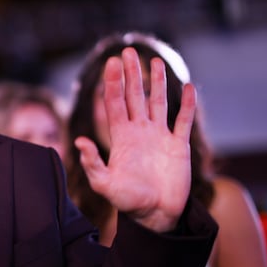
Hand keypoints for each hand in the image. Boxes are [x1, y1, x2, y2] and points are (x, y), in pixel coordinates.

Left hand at [74, 47, 195, 231]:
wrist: (154, 215)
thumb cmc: (127, 201)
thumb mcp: (104, 184)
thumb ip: (92, 163)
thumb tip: (79, 141)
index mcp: (121, 137)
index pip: (114, 103)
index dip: (112, 83)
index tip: (111, 62)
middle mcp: (139, 132)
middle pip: (134, 96)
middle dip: (130, 74)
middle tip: (127, 51)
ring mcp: (159, 137)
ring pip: (157, 103)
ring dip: (156, 82)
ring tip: (154, 61)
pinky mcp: (178, 146)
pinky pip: (183, 121)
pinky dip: (186, 105)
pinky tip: (188, 87)